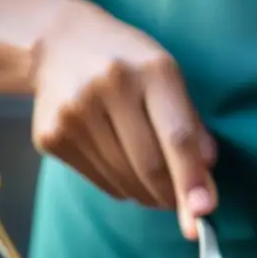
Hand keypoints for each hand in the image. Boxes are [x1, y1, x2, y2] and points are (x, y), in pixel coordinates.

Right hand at [31, 5, 215, 237]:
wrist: (57, 45)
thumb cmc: (128, 65)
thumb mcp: (166, 77)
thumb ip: (191, 125)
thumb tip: (204, 183)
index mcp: (151, 70)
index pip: (177, 137)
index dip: (192, 180)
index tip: (203, 213)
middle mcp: (109, 86)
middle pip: (150, 166)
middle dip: (170, 195)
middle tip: (180, 204)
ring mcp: (75, 112)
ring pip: (125, 181)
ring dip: (147, 194)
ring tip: (152, 185)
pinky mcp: (51, 136)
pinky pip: (101, 182)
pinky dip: (122, 187)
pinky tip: (122, 169)